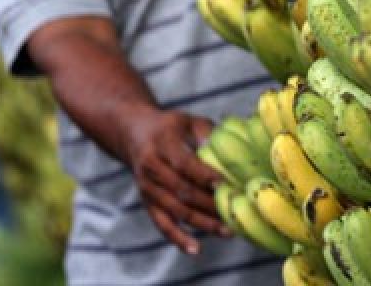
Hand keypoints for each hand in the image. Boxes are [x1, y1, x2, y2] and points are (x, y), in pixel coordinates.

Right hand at [123, 109, 229, 254]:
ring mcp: (147, 188)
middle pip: (181, 191)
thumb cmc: (171, 127)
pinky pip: (162, 224)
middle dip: (209, 204)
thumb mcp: (188, 121)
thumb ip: (207, 132)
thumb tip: (228, 149)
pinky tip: (196, 249)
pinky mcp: (147, 203)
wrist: (135, 135)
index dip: (204, 175)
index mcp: (162, 144)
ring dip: (202, 223)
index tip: (226, 184)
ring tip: (227, 231)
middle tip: (235, 212)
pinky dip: (178, 239)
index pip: (184, 163)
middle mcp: (151, 168)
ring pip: (175, 211)